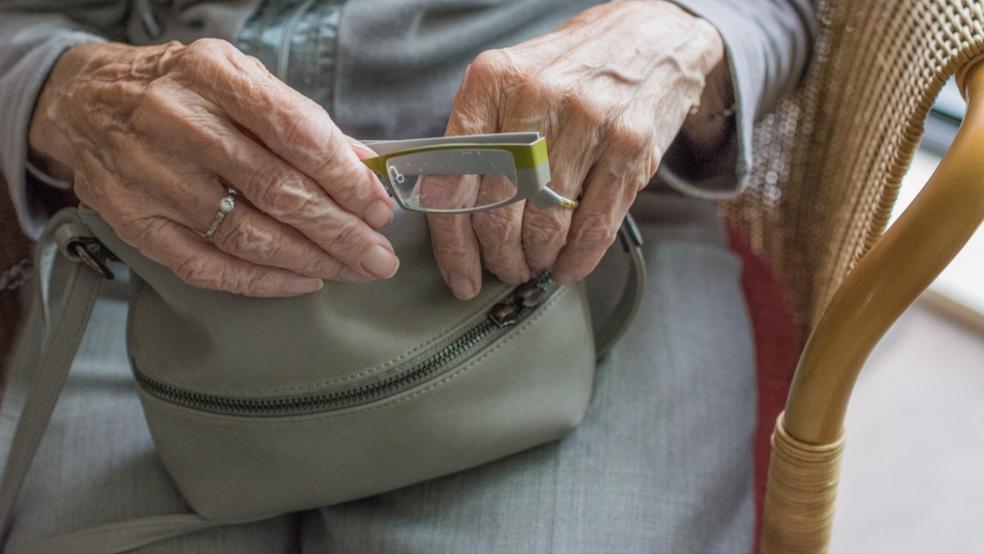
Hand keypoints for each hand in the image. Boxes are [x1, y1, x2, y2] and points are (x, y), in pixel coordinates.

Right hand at [29, 39, 398, 296]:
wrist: (87, 102)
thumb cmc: (184, 92)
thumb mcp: (242, 80)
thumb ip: (302, 120)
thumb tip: (365, 167)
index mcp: (213, 76)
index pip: (297, 133)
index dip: (346, 178)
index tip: (379, 207)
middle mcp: (178, 123)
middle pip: (277, 191)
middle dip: (340, 231)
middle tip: (379, 255)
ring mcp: (151, 176)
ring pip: (246, 235)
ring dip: (310, 260)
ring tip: (352, 270)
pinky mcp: (134, 221)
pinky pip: (206, 265)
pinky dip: (261, 281)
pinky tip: (301, 282)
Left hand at [429, 1, 724, 298]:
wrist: (648, 38)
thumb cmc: (568, 72)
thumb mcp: (510, 83)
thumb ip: (479, 140)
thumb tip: (452, 221)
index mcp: (491, 81)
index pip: (453, 180)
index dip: (453, 244)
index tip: (461, 275)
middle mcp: (536, 98)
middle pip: (498, 212)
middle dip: (500, 258)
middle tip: (504, 269)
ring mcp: (587, 122)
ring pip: (545, 225)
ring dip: (537, 260)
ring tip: (535, 264)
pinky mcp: (629, 146)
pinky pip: (594, 227)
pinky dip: (577, 259)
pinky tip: (568, 266)